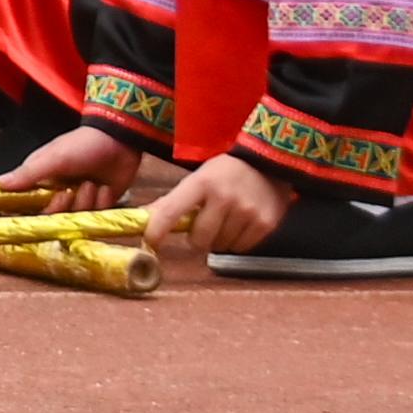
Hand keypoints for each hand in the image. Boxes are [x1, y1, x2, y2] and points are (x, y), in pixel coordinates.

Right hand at [0, 120, 147, 214]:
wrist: (120, 142)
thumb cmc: (81, 146)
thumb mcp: (53, 159)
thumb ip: (27, 174)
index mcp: (41, 179)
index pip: (26, 203)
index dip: (29, 212)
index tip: (35, 214)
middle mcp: (57, 192)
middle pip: (53, 215)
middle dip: (63, 205)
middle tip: (69, 192)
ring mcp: (79, 199)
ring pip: (76, 216)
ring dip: (86, 201)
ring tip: (92, 183)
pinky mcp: (99, 204)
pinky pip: (96, 215)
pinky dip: (101, 202)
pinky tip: (104, 187)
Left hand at [141, 150, 293, 258]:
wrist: (269, 164)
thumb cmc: (226, 173)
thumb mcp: (198, 179)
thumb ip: (172, 201)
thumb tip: (142, 218)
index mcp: (201, 183)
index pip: (171, 211)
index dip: (157, 230)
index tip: (149, 242)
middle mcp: (224, 197)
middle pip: (199, 238)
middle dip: (198, 238)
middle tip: (204, 226)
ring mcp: (247, 212)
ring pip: (220, 246)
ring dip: (218, 240)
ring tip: (226, 221)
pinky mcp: (265, 225)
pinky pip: (241, 248)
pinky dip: (237, 242)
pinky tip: (241, 224)